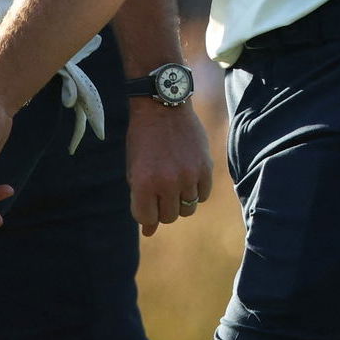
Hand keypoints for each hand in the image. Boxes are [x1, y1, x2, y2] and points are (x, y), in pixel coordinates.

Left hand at [126, 98, 213, 235]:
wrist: (163, 106)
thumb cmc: (143, 137)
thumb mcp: (134, 166)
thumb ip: (140, 198)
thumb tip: (149, 233)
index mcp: (143, 182)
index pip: (145, 218)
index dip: (144, 211)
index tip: (145, 199)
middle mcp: (166, 182)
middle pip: (168, 217)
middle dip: (161, 206)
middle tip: (160, 187)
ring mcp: (188, 176)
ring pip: (187, 209)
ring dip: (179, 199)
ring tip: (173, 178)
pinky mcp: (205, 169)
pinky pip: (202, 196)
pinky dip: (195, 190)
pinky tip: (187, 174)